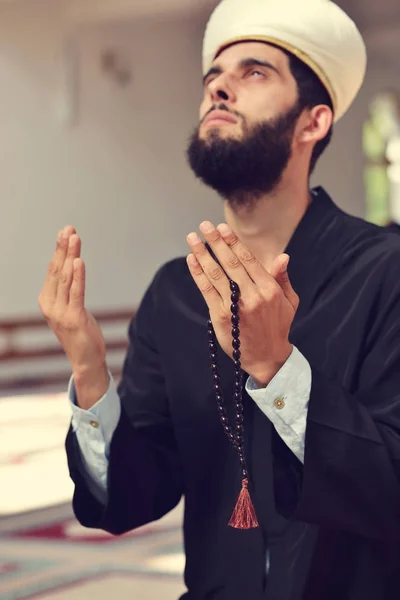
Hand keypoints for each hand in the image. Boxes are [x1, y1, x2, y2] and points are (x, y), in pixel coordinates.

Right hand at [38, 226, 108, 403]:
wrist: (85, 360)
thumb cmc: (80, 332)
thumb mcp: (71, 308)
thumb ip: (68, 289)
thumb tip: (71, 264)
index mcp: (47, 301)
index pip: (53, 270)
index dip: (59, 250)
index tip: (66, 231)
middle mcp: (50, 305)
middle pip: (57, 270)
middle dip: (64, 248)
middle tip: (69, 228)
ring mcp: (61, 312)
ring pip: (66, 278)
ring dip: (71, 256)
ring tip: (74, 238)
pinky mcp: (75, 318)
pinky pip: (76, 292)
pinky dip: (78, 276)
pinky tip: (79, 261)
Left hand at [186, 221, 298, 385]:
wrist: (267, 358)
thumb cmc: (278, 326)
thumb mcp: (289, 301)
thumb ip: (282, 278)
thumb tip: (282, 256)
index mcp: (269, 288)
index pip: (248, 259)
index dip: (233, 242)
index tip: (222, 228)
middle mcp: (252, 296)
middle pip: (230, 263)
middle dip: (215, 242)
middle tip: (204, 226)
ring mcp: (235, 307)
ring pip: (216, 274)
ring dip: (202, 254)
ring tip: (192, 238)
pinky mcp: (221, 317)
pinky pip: (207, 291)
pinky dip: (198, 274)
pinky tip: (192, 260)